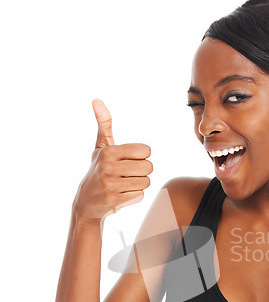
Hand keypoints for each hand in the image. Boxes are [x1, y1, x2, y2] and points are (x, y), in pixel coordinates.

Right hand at [73, 99, 152, 222]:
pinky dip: (134, 196)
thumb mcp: (101, 147)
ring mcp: (110, 184)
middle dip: (142, 171)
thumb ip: (104, 124)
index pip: (145, 151)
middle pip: (148, 167)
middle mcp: (108, 167)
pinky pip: (140, 195)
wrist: (86, 202)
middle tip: (129, 174)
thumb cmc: (98, 170)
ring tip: (124, 184)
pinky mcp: (114, 200)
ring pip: (146, 182)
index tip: (129, 159)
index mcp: (108, 151)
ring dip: (139, 184)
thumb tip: (96, 99)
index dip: (141, 156)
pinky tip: (122, 194)